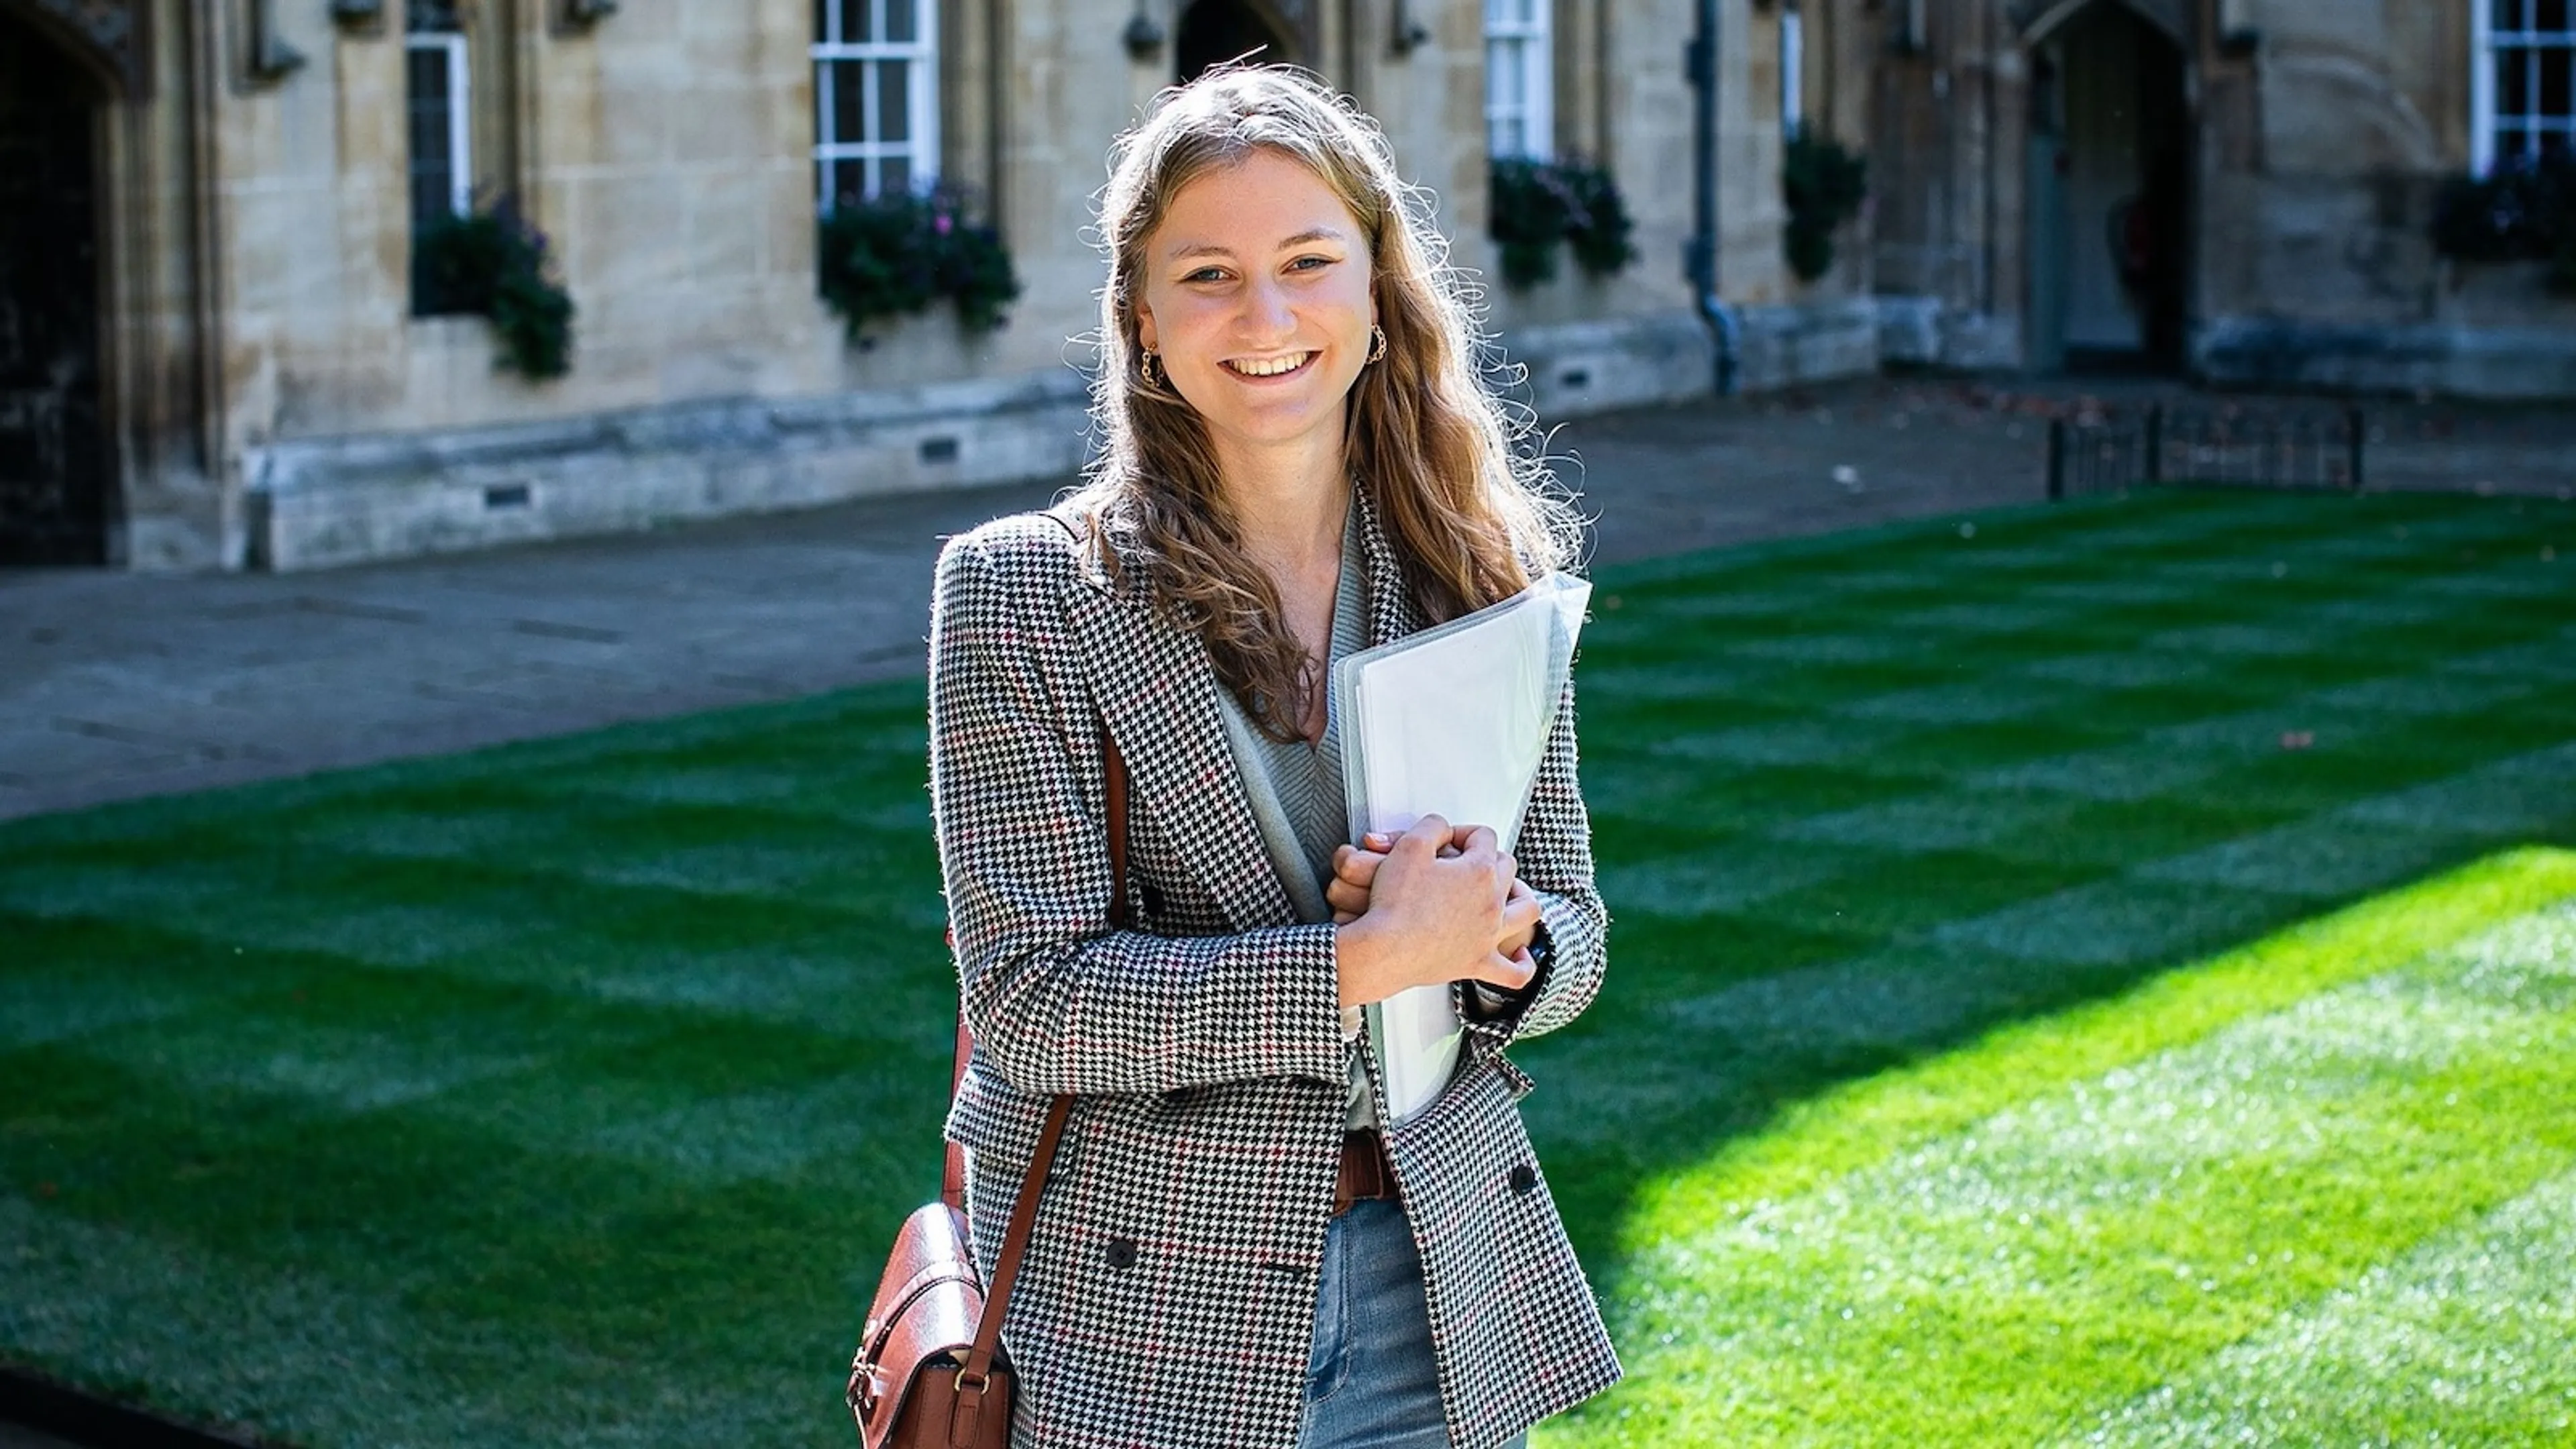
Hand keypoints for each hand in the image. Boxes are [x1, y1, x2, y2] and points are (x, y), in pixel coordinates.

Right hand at [1331, 815, 1543, 1008]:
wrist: (1385, 950)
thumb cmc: (1394, 904)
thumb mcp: (1409, 846)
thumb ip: (1432, 827)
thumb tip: (1443, 827)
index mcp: (1479, 870)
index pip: (1483, 837)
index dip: (1463, 833)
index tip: (1447, 840)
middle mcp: (1491, 901)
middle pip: (1507, 867)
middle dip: (1489, 857)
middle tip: (1466, 861)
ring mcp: (1489, 934)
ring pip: (1525, 910)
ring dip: (1522, 897)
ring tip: (1511, 892)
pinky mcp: (1478, 963)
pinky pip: (1514, 971)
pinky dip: (1522, 963)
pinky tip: (1520, 954)